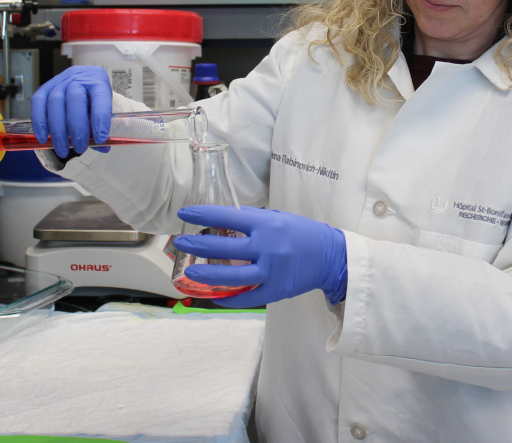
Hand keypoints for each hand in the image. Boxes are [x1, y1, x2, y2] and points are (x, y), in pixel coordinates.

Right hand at [30, 66, 111, 157]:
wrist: (83, 82)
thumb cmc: (94, 99)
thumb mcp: (103, 110)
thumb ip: (102, 128)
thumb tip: (102, 147)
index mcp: (98, 81)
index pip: (100, 98)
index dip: (100, 119)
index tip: (100, 139)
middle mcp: (79, 77)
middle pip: (75, 99)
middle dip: (77, 128)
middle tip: (80, 148)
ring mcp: (60, 81)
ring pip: (55, 102)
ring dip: (57, 130)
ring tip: (62, 149)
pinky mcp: (45, 87)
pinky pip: (38, 102)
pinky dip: (39, 122)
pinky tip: (43, 138)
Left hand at [174, 205, 347, 307]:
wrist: (330, 256)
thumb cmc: (301, 233)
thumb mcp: (277, 217)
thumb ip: (251, 219)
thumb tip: (221, 219)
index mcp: (266, 224)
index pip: (227, 217)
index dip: (203, 215)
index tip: (185, 213)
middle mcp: (267, 247)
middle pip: (224, 248)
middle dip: (198, 245)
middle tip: (181, 243)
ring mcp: (272, 271)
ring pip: (232, 277)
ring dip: (207, 276)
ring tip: (189, 273)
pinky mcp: (276, 290)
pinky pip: (248, 298)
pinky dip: (230, 298)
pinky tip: (215, 296)